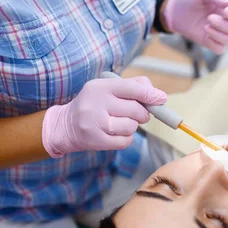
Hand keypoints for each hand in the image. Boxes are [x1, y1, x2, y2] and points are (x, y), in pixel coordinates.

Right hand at [42, 77, 166, 157]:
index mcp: (99, 87)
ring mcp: (94, 124)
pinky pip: (125, 141)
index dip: (150, 94)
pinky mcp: (96, 141)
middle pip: (136, 110)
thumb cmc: (95, 104)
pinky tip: (117, 133)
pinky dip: (126, 138)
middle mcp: (95, 104)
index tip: (161, 99)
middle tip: (138, 114)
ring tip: (122, 123)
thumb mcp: (108, 88)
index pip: (132, 88)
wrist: (66, 125)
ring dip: (133, 126)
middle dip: (142, 113)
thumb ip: (133, 86)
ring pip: (132, 126)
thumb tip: (159, 96)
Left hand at [163, 0, 227, 53]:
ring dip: (218, 33)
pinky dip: (215, 43)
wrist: (174, 11)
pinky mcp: (210, 42)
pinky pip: (220, 49)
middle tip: (209, 18)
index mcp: (227, 8)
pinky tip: (206, 35)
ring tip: (205, 26)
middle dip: (224, 24)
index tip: (225, 11)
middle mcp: (225, 22)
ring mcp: (218, 33)